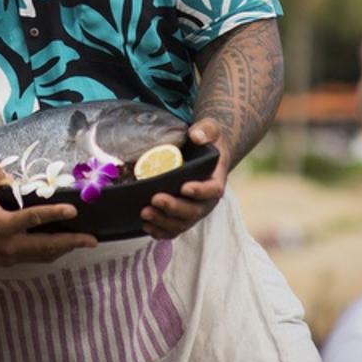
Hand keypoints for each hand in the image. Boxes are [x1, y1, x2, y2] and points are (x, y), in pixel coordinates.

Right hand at [0, 165, 98, 265]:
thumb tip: (13, 175)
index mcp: (1, 226)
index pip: (34, 220)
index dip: (55, 214)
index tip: (74, 210)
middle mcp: (8, 246)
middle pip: (46, 246)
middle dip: (71, 242)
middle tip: (92, 240)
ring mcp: (7, 257)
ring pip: (41, 256)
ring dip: (62, 249)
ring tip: (81, 243)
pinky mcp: (4, 262)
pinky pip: (32, 259)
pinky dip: (47, 253)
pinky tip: (56, 247)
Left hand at [140, 118, 230, 239]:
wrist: (204, 155)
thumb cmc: (207, 141)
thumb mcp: (210, 129)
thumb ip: (206, 130)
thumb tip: (196, 136)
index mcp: (216, 180)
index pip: (212, 190)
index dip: (200, 191)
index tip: (184, 187)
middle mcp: (207, 200)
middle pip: (194, 211)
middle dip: (174, 207)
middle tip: (155, 199)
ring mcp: (194, 210)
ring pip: (182, 223)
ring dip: (164, 221)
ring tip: (145, 213)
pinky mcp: (182, 217)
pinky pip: (173, 229)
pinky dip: (161, 231)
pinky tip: (146, 226)